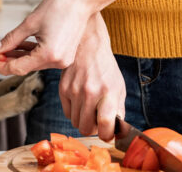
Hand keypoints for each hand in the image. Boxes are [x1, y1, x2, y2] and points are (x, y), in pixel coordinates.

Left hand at [0, 0, 98, 74]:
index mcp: (48, 55)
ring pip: (33, 63)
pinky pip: (42, 58)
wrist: (82, 0)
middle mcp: (57, 62)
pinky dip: (30, 54)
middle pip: (25, 67)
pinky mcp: (64, 56)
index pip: (18, 67)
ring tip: (1, 50)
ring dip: (17, 57)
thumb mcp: (30, 23)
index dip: (0, 65)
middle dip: (6, 61)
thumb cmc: (59, 7)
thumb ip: (10, 39)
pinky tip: (18, 48)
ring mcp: (62, 60)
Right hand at [59, 13, 125, 140]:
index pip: (105, 124)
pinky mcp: (63, 89)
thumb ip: (118, 109)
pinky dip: (74, 112)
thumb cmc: (105, 68)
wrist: (88, 46)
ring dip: (83, 120)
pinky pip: (67, 113)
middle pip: (86, 128)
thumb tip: (115, 130)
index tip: (107, 134)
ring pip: (76, 123)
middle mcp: (90, 92)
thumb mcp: (118, 87)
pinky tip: (80, 101)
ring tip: (90, 109)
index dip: (106, 135)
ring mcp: (74, 91)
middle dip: (93, 129)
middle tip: (97, 121)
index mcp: (108, 92)